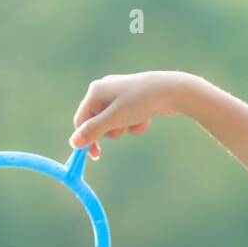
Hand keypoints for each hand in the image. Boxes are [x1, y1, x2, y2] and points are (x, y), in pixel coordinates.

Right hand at [68, 70, 194, 159]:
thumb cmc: (141, 102)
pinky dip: (135, 124)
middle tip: (122, 130)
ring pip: (114, 124)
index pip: (81, 119)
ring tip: (137, 120)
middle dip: (111, 131)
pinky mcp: (133, 102)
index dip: (86, 138)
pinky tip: (147, 117)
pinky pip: (127, 120)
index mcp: (95, 91)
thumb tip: (74, 143)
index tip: (94, 155)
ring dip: (125, 128)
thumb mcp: (114, 119)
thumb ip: (93, 131)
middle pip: (97, 123)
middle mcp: (105, 91)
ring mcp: (120, 96)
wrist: (173, 91)